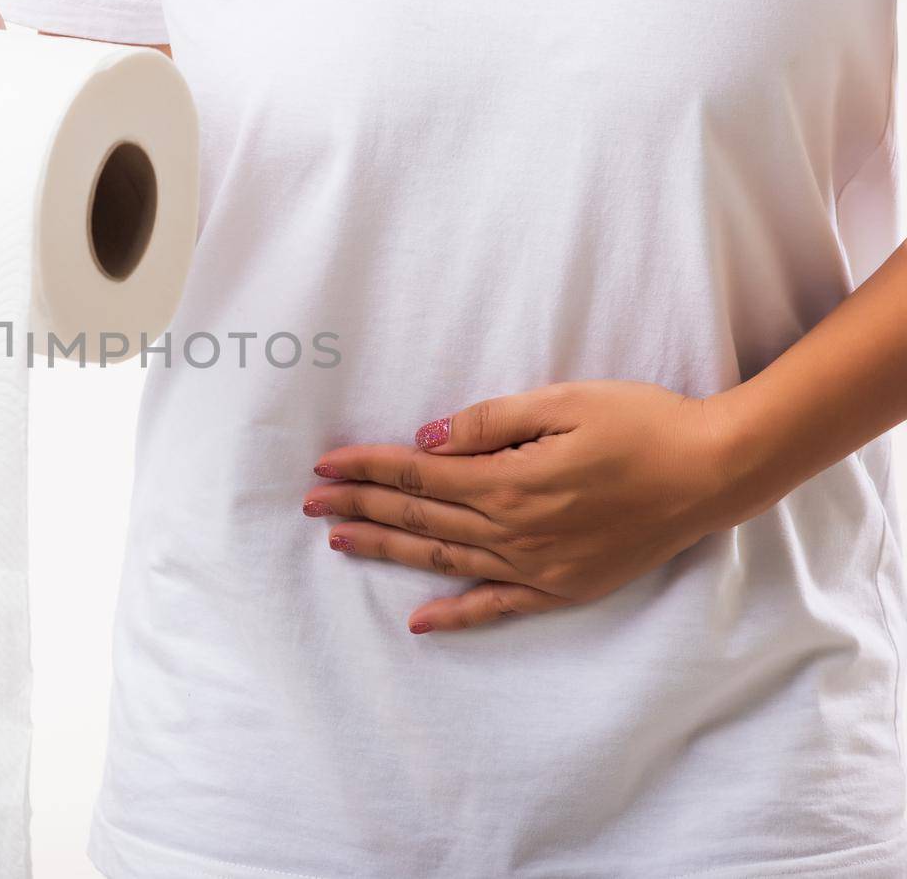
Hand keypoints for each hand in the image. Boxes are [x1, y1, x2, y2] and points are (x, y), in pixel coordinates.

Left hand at [303, 381, 774, 634]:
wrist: (712, 472)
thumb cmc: (641, 424)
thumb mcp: (563, 402)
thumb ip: (491, 423)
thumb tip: (428, 438)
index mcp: (509, 481)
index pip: (418, 474)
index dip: (367, 467)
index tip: (324, 464)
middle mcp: (514, 530)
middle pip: (420, 517)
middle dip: (360, 505)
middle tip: (310, 502)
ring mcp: (537, 566)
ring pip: (444, 559)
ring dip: (389, 548)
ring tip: (341, 541)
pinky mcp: (562, 587)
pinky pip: (498, 606)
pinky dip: (456, 615)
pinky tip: (419, 621)